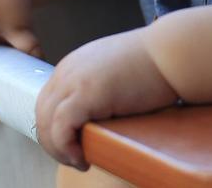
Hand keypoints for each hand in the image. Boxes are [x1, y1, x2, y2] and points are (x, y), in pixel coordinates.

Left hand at [35, 28, 178, 169]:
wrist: (170, 51)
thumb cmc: (153, 64)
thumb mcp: (114, 72)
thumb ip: (100, 89)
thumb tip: (100, 117)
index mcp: (73, 65)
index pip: (48, 101)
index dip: (54, 127)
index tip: (72, 144)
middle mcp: (67, 70)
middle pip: (41, 112)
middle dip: (52, 141)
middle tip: (73, 158)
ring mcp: (74, 80)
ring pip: (46, 122)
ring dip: (58, 148)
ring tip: (79, 160)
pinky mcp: (85, 93)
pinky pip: (61, 127)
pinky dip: (65, 147)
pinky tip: (82, 157)